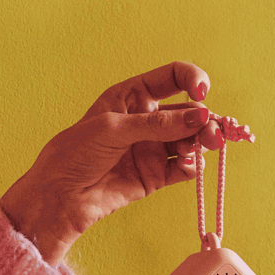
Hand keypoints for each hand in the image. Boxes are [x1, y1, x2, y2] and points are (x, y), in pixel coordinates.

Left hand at [0, 62, 225, 265]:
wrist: (60, 196)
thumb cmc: (75, 153)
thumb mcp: (114, 128)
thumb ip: (158, 124)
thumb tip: (200, 117)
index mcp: (131, 96)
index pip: (172, 77)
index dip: (192, 80)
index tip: (202, 93)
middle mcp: (146, 120)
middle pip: (189, 112)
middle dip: (206, 118)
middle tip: (214, 131)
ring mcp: (152, 147)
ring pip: (191, 139)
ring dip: (204, 141)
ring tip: (208, 146)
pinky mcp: (156, 175)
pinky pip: (185, 168)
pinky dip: (194, 166)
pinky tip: (190, 166)